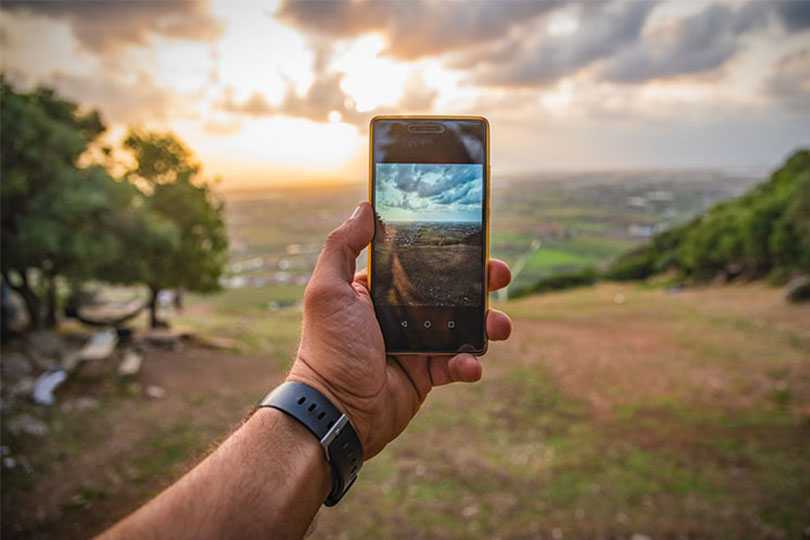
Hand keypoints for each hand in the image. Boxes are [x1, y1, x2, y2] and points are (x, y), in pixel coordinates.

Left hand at [288, 202, 511, 457]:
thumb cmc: (329, 349)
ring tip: (499, 327)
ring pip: (463, 325)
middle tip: (499, 276)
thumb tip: (365, 207)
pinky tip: (468, 366)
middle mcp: (400, 313)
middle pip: (449, 290)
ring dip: (487, 323)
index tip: (474, 238)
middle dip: (480, 282)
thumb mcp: (327, 290)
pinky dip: (469, 364)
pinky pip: (458, 363)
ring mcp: (417, 344)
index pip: (418, 261)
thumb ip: (342, 246)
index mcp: (379, 290)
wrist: (337, 411)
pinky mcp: (427, 374)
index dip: (447, 249)